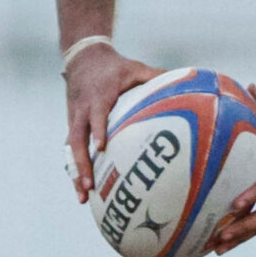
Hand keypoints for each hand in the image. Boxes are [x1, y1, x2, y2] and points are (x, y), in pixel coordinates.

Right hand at [62, 42, 161, 201]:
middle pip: (76, 140)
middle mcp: (82, 111)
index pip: (96, 115)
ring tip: (83, 198)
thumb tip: (184, 80)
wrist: (83, 58)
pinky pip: (71, 151)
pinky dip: (75, 170)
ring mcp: (75, 120)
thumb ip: (155, 76)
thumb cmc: (113, 66)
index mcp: (98, 97)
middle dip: (82, 164)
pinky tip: (83, 190)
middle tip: (89, 185)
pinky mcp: (73, 127)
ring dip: (76, 173)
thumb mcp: (134, 67)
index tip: (101, 147)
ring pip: (70, 150)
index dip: (97, 130)